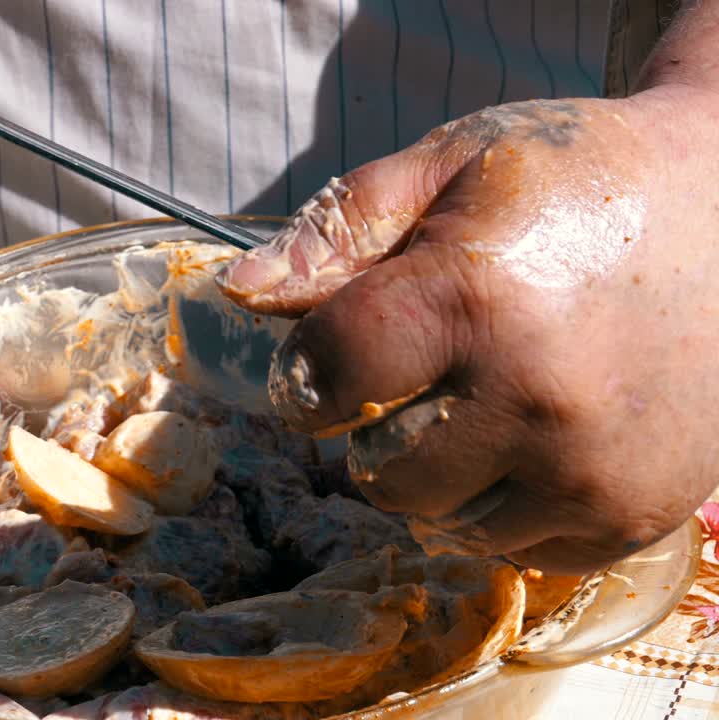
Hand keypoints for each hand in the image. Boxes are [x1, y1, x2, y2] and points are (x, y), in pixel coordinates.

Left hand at [215, 87, 718, 574]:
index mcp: (476, 301)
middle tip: (422, 367)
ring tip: (482, 396)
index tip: (328, 356)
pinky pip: (512, 549)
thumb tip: (239, 294)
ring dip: (434, 469)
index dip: (307, 370)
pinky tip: (531, 435)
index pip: (326, 378)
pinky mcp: (632, 515)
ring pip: (438, 519)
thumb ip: (337, 231)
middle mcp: (536, 400)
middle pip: (374, 468)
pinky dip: (500, 503)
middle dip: (372, 423)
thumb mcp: (449, 165)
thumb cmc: (575, 178)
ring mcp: (590, 471)